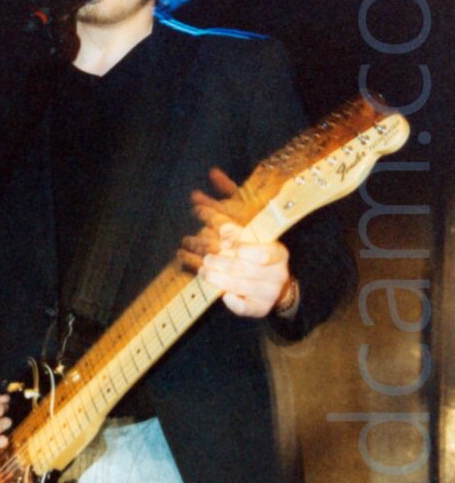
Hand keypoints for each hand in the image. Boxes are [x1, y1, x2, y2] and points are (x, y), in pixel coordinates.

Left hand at [178, 167, 294, 318]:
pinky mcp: (261, 309)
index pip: (263, 250)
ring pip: (243, 287)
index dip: (243, 244)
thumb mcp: (247, 223)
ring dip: (220, 279)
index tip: (223, 237)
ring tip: (203, 271)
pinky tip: (223, 294)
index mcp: (277, 251)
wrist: (277, 286)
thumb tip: (212, 172)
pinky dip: (234, 302)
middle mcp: (278, 272)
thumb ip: (232, 200)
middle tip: (206, 257)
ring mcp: (270, 292)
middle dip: (223, 262)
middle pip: (247, 268)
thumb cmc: (256, 249)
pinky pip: (247, 308)